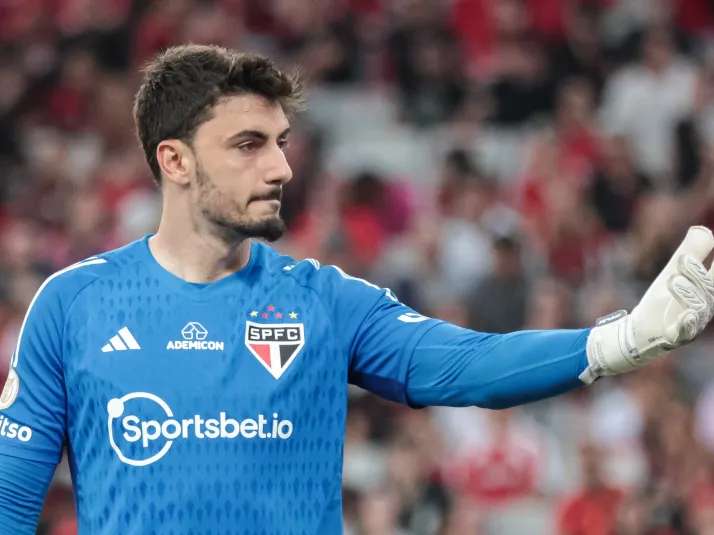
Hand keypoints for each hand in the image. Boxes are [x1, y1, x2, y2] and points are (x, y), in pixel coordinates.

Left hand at [581, 226, 713, 383]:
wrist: (640, 329)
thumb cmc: (662, 300)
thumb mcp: (674, 272)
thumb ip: (690, 252)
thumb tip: (702, 229)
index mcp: (706, 290)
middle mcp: (704, 307)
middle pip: (709, 289)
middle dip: (696, 273)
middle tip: (682, 259)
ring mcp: (691, 322)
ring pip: (698, 307)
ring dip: (687, 292)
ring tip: (673, 279)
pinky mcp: (676, 335)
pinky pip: (686, 331)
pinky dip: (688, 322)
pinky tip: (686, 314)